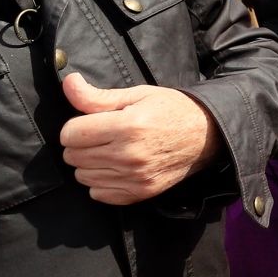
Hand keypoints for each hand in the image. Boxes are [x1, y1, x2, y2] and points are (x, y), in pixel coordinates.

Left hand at [59, 73, 219, 203]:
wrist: (208, 135)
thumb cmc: (171, 110)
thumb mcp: (138, 95)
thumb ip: (98, 95)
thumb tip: (68, 83)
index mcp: (128, 125)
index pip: (70, 133)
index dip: (77, 125)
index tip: (92, 122)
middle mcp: (129, 154)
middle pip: (73, 156)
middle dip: (82, 144)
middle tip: (103, 135)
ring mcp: (135, 177)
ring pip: (82, 176)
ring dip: (90, 163)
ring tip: (111, 151)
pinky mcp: (140, 193)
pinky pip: (98, 194)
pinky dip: (102, 182)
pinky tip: (117, 168)